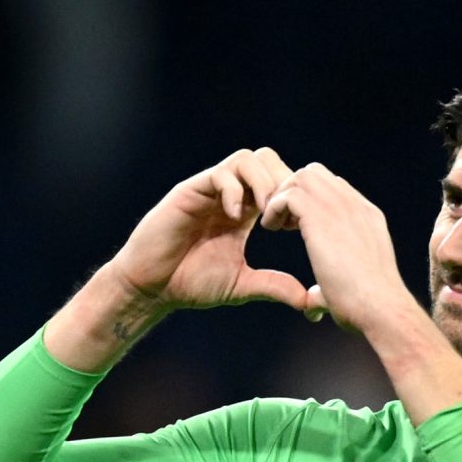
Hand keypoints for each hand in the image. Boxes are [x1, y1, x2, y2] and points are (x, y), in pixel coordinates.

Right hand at [107, 149, 310, 314]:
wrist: (152, 286)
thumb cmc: (191, 283)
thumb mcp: (242, 285)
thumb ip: (273, 286)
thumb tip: (309, 302)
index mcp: (246, 210)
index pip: (278, 181)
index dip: (293, 199)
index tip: (297, 228)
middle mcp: (230, 193)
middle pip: (268, 160)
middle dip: (282, 185)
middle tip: (282, 220)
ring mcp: (210, 189)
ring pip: (247, 159)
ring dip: (262, 184)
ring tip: (264, 218)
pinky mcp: (190, 191)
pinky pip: (220, 174)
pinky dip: (234, 191)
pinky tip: (236, 219)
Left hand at [259, 162, 416, 334]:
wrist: (380, 308)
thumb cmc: (367, 309)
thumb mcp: (348, 290)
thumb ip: (326, 290)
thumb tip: (311, 306)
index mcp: (366, 218)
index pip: (335, 189)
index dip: (312, 202)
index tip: (297, 227)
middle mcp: (355, 206)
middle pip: (317, 174)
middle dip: (294, 191)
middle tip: (283, 223)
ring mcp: (340, 207)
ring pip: (302, 177)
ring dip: (283, 196)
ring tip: (275, 225)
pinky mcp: (321, 216)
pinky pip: (289, 193)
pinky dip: (275, 207)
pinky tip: (270, 229)